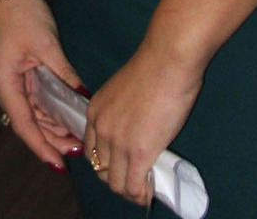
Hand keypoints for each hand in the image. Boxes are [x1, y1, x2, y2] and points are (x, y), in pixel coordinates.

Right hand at [0, 0, 82, 173]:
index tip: (60, 165)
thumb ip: (63, 73)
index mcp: (5, 84)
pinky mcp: (20, 71)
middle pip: (29, 122)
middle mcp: (6, 86)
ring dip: (53, 124)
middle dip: (52, 139)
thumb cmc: (22, 14)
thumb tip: (82, 95)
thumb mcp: (46, 44)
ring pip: (34, 112)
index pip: (24, 125)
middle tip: (79, 150)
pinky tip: (68, 114)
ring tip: (77, 136)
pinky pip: (36, 98)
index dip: (43, 146)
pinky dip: (51, 108)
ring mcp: (12, 79)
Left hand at [84, 41, 202, 205]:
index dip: (105, 163)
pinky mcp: (138, 153)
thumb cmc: (153, 67)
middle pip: (101, 170)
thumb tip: (136, 128)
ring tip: (143, 189)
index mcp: (95, 111)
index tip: (121, 166)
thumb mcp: (124, 90)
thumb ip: (122, 112)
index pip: (91, 150)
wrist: (166, 60)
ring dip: (129, 191)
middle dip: (116, 179)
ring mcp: (118, 143)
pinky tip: (150, 192)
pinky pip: (134, 187)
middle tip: (134, 180)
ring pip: (116, 184)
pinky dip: (141, 195)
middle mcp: (101, 128)